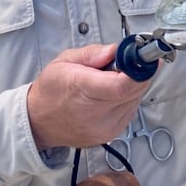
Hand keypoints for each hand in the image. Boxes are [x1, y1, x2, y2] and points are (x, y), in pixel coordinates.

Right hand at [26, 44, 151, 149]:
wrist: (39, 122)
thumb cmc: (51, 90)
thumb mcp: (64, 60)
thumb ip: (93, 53)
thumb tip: (115, 50)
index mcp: (82, 89)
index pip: (122, 85)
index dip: (140, 70)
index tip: (146, 58)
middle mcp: (95, 113)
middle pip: (134, 91)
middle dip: (138, 73)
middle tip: (126, 63)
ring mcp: (104, 127)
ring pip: (135, 100)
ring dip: (132, 86)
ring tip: (112, 80)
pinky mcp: (110, 134)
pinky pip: (130, 111)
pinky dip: (128, 99)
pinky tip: (112, 94)